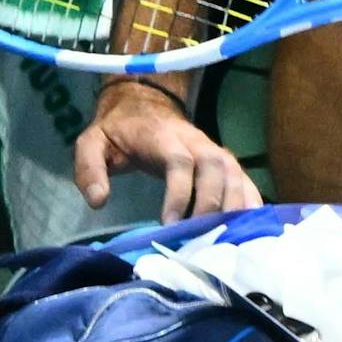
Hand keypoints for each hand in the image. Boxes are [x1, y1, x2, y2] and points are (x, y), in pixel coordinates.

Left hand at [74, 80, 260, 222]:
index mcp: (162, 136)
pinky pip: (245, 180)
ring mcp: (213, 150)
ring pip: (234, 173)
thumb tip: (98, 201)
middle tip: (199, 237)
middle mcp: (195, 141)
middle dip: (211, 203)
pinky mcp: (224, 161)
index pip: (179, 161)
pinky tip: (251, 228)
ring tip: (228, 239)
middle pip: (215, 167)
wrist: (142, 102)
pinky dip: (251, 203)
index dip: (179, 193)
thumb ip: (89, 168)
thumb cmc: (117, 130)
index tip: (169, 224)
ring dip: (235, 206)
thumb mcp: (91, 142)